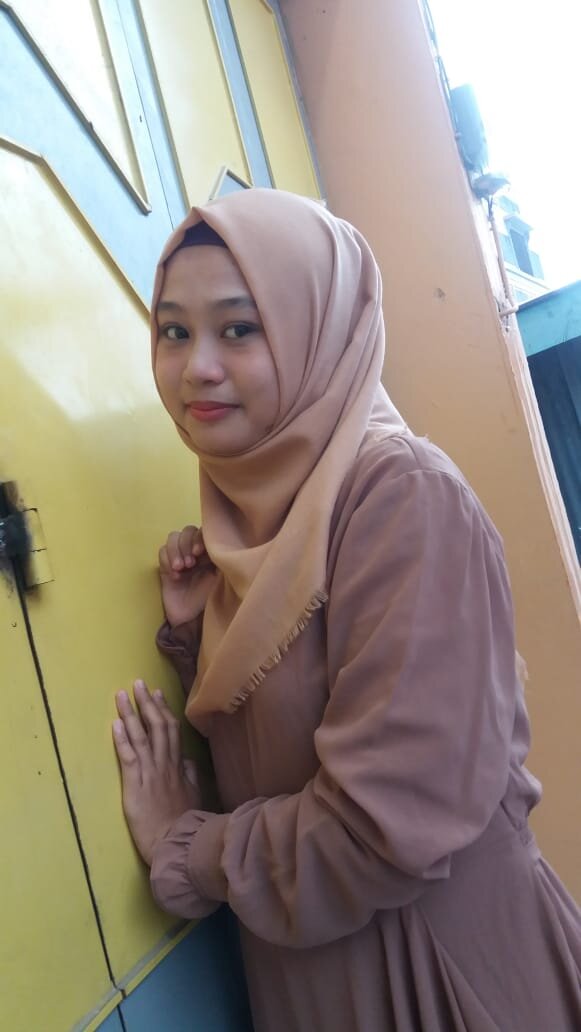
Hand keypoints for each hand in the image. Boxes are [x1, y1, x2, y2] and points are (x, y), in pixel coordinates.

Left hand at [113, 680, 201, 865]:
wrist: (178, 844)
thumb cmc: (185, 824)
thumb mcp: (194, 796)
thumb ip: (191, 776)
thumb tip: (188, 761)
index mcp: (178, 766)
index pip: (172, 731)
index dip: (164, 710)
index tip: (157, 694)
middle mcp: (165, 764)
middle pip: (157, 726)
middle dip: (146, 704)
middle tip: (138, 684)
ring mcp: (151, 773)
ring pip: (142, 736)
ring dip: (131, 714)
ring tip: (122, 695)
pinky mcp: (136, 785)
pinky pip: (129, 757)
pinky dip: (122, 739)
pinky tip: (115, 724)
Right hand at [159, 525, 216, 628]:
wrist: (192, 621)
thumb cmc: (211, 600)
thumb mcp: (221, 579)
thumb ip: (220, 559)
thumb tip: (217, 543)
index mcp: (212, 550)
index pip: (204, 531)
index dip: (200, 538)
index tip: (200, 553)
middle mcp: (196, 551)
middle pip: (188, 531)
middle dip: (187, 544)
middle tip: (190, 564)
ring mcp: (180, 557)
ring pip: (173, 537)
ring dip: (176, 550)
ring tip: (181, 569)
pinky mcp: (166, 566)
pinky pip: (162, 551)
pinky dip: (167, 560)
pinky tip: (174, 576)